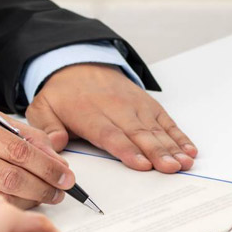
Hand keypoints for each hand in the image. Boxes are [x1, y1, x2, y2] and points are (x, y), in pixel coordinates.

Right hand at [0, 104, 76, 218]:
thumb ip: (17, 132)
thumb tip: (54, 149)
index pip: (18, 149)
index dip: (48, 165)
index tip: (65, 174)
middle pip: (12, 177)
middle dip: (44, 186)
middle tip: (60, 190)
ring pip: (0, 198)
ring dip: (28, 201)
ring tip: (42, 197)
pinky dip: (4, 209)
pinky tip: (15, 204)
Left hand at [26, 63, 197, 172]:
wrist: (76, 64)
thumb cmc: (62, 94)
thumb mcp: (42, 108)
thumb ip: (48, 128)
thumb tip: (55, 144)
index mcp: (89, 113)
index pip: (110, 134)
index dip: (127, 150)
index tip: (142, 164)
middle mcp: (116, 108)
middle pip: (138, 133)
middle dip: (156, 151)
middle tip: (170, 168)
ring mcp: (134, 105)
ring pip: (155, 128)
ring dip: (171, 146)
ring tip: (184, 162)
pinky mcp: (147, 104)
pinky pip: (165, 120)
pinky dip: (178, 135)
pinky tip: (189, 149)